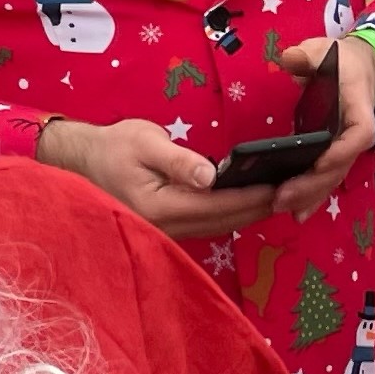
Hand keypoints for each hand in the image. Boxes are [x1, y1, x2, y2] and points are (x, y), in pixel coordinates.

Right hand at [41, 115, 281, 237]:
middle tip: (292, 192)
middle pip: (222, 222)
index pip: (216, 205)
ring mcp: (167, 231)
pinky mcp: (169, 227)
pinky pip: (207, 224)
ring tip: (278, 196)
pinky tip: (250, 201)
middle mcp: (166, 227)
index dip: (249, 198)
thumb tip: (210, 176)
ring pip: (218, 226)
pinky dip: (231, 213)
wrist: (82, 161)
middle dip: (257, 208)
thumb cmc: (113, 147)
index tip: (278, 187)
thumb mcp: (145, 142)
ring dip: (248, 213)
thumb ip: (178, 160)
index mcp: (160, 207)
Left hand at [269, 29, 374, 219]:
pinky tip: (296, 215)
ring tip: (283, 209)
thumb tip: (291, 59)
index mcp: (359, 108)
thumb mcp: (323, 50)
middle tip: (282, 197)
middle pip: (340, 167)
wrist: (360, 69)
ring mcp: (346, 148)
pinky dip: (312, 198)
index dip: (341, 151)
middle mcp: (357, 135)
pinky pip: (326, 180)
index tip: (318, 162)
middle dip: (312, 185)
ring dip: (309, 197)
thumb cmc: (340, 60)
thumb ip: (307, 55)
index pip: (359, 134)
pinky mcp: (335, 156)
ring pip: (332, 179)